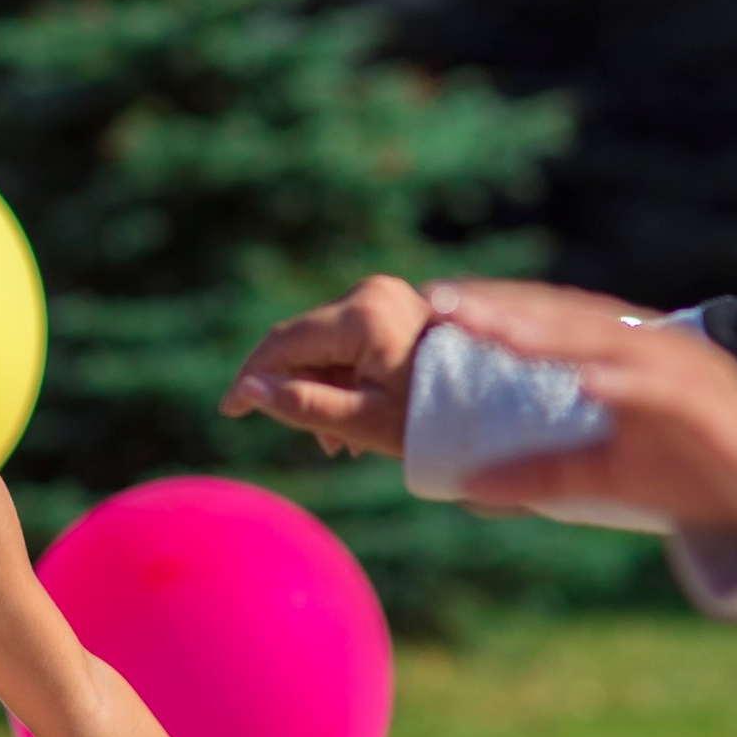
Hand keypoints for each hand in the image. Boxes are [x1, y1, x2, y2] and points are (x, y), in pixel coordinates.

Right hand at [221, 277, 431, 455]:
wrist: (507, 409)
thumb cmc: (438, 420)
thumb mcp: (365, 422)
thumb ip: (301, 405)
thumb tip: (246, 390)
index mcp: (363, 313)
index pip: (284, 342)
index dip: (251, 376)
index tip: (229, 410)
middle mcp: (372, 292)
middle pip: (306, 342)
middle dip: (297, 390)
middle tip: (316, 444)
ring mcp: (389, 296)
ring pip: (329, 345)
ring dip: (324, 389)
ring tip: (342, 444)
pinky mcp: (401, 307)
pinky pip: (355, 342)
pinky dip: (348, 378)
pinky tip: (360, 419)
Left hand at [424, 281, 736, 538]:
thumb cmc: (693, 469)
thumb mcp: (603, 476)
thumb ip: (539, 475)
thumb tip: (463, 489)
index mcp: (618, 355)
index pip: (546, 320)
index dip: (494, 309)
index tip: (434, 305)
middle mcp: (645, 349)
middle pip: (566, 319)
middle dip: (505, 309)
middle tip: (443, 302)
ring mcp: (679, 370)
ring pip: (608, 342)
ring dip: (552, 333)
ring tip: (498, 330)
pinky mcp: (711, 403)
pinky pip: (664, 388)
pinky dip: (628, 382)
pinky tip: (589, 381)